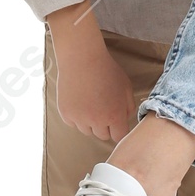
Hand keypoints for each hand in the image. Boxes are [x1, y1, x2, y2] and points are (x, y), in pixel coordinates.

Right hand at [50, 8, 136, 143]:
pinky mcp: (66, 115)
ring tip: (90, 102)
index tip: (116, 123)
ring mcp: (79, 119)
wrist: (82, 58)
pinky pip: (73, 123)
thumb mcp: (126, 86)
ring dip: (90, 122)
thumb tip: (124, 120)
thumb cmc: (106, 70)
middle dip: (105, 126)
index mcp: (114, 115)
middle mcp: (96, 121)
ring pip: (87, 131)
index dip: (119, 130)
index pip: (119, 136)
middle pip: (103, 136)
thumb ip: (128, 107)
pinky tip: (79, 100)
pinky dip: (76, 116)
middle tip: (103, 108)